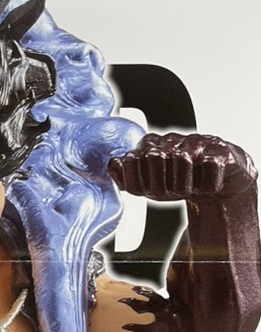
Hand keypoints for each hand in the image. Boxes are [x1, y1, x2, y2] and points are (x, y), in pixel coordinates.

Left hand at [109, 133, 255, 201]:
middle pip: (154, 157)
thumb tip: (113, 164)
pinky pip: (210, 165)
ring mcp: (194, 142)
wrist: (214, 184)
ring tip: (190, 187)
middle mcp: (170, 140)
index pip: (131, 160)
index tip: (151, 190)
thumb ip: (126, 178)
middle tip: (173, 191)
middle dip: (162, 183)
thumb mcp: (148, 187)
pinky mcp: (218, 149)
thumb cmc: (178, 183)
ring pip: (182, 159)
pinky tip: (207, 183)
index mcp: (148, 147)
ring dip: (186, 184)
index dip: (140, 182)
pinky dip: (209, 182)